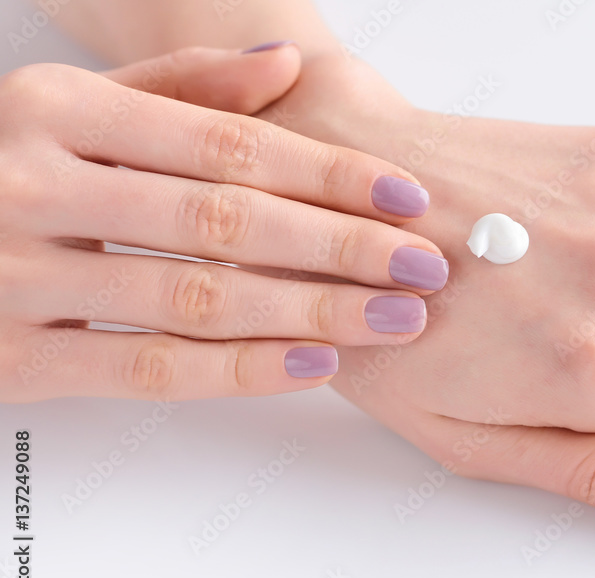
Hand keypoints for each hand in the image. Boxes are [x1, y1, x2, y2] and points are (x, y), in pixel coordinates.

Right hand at [0, 46, 449, 403]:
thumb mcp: (67, 105)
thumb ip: (178, 87)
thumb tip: (286, 63)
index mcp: (60, 108)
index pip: (229, 143)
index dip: (328, 172)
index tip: (408, 197)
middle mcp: (36, 182)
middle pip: (226, 220)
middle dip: (340, 247)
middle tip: (425, 267)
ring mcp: (16, 274)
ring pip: (197, 297)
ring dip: (310, 311)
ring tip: (393, 319)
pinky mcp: (11, 357)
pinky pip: (148, 368)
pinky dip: (239, 370)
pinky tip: (314, 364)